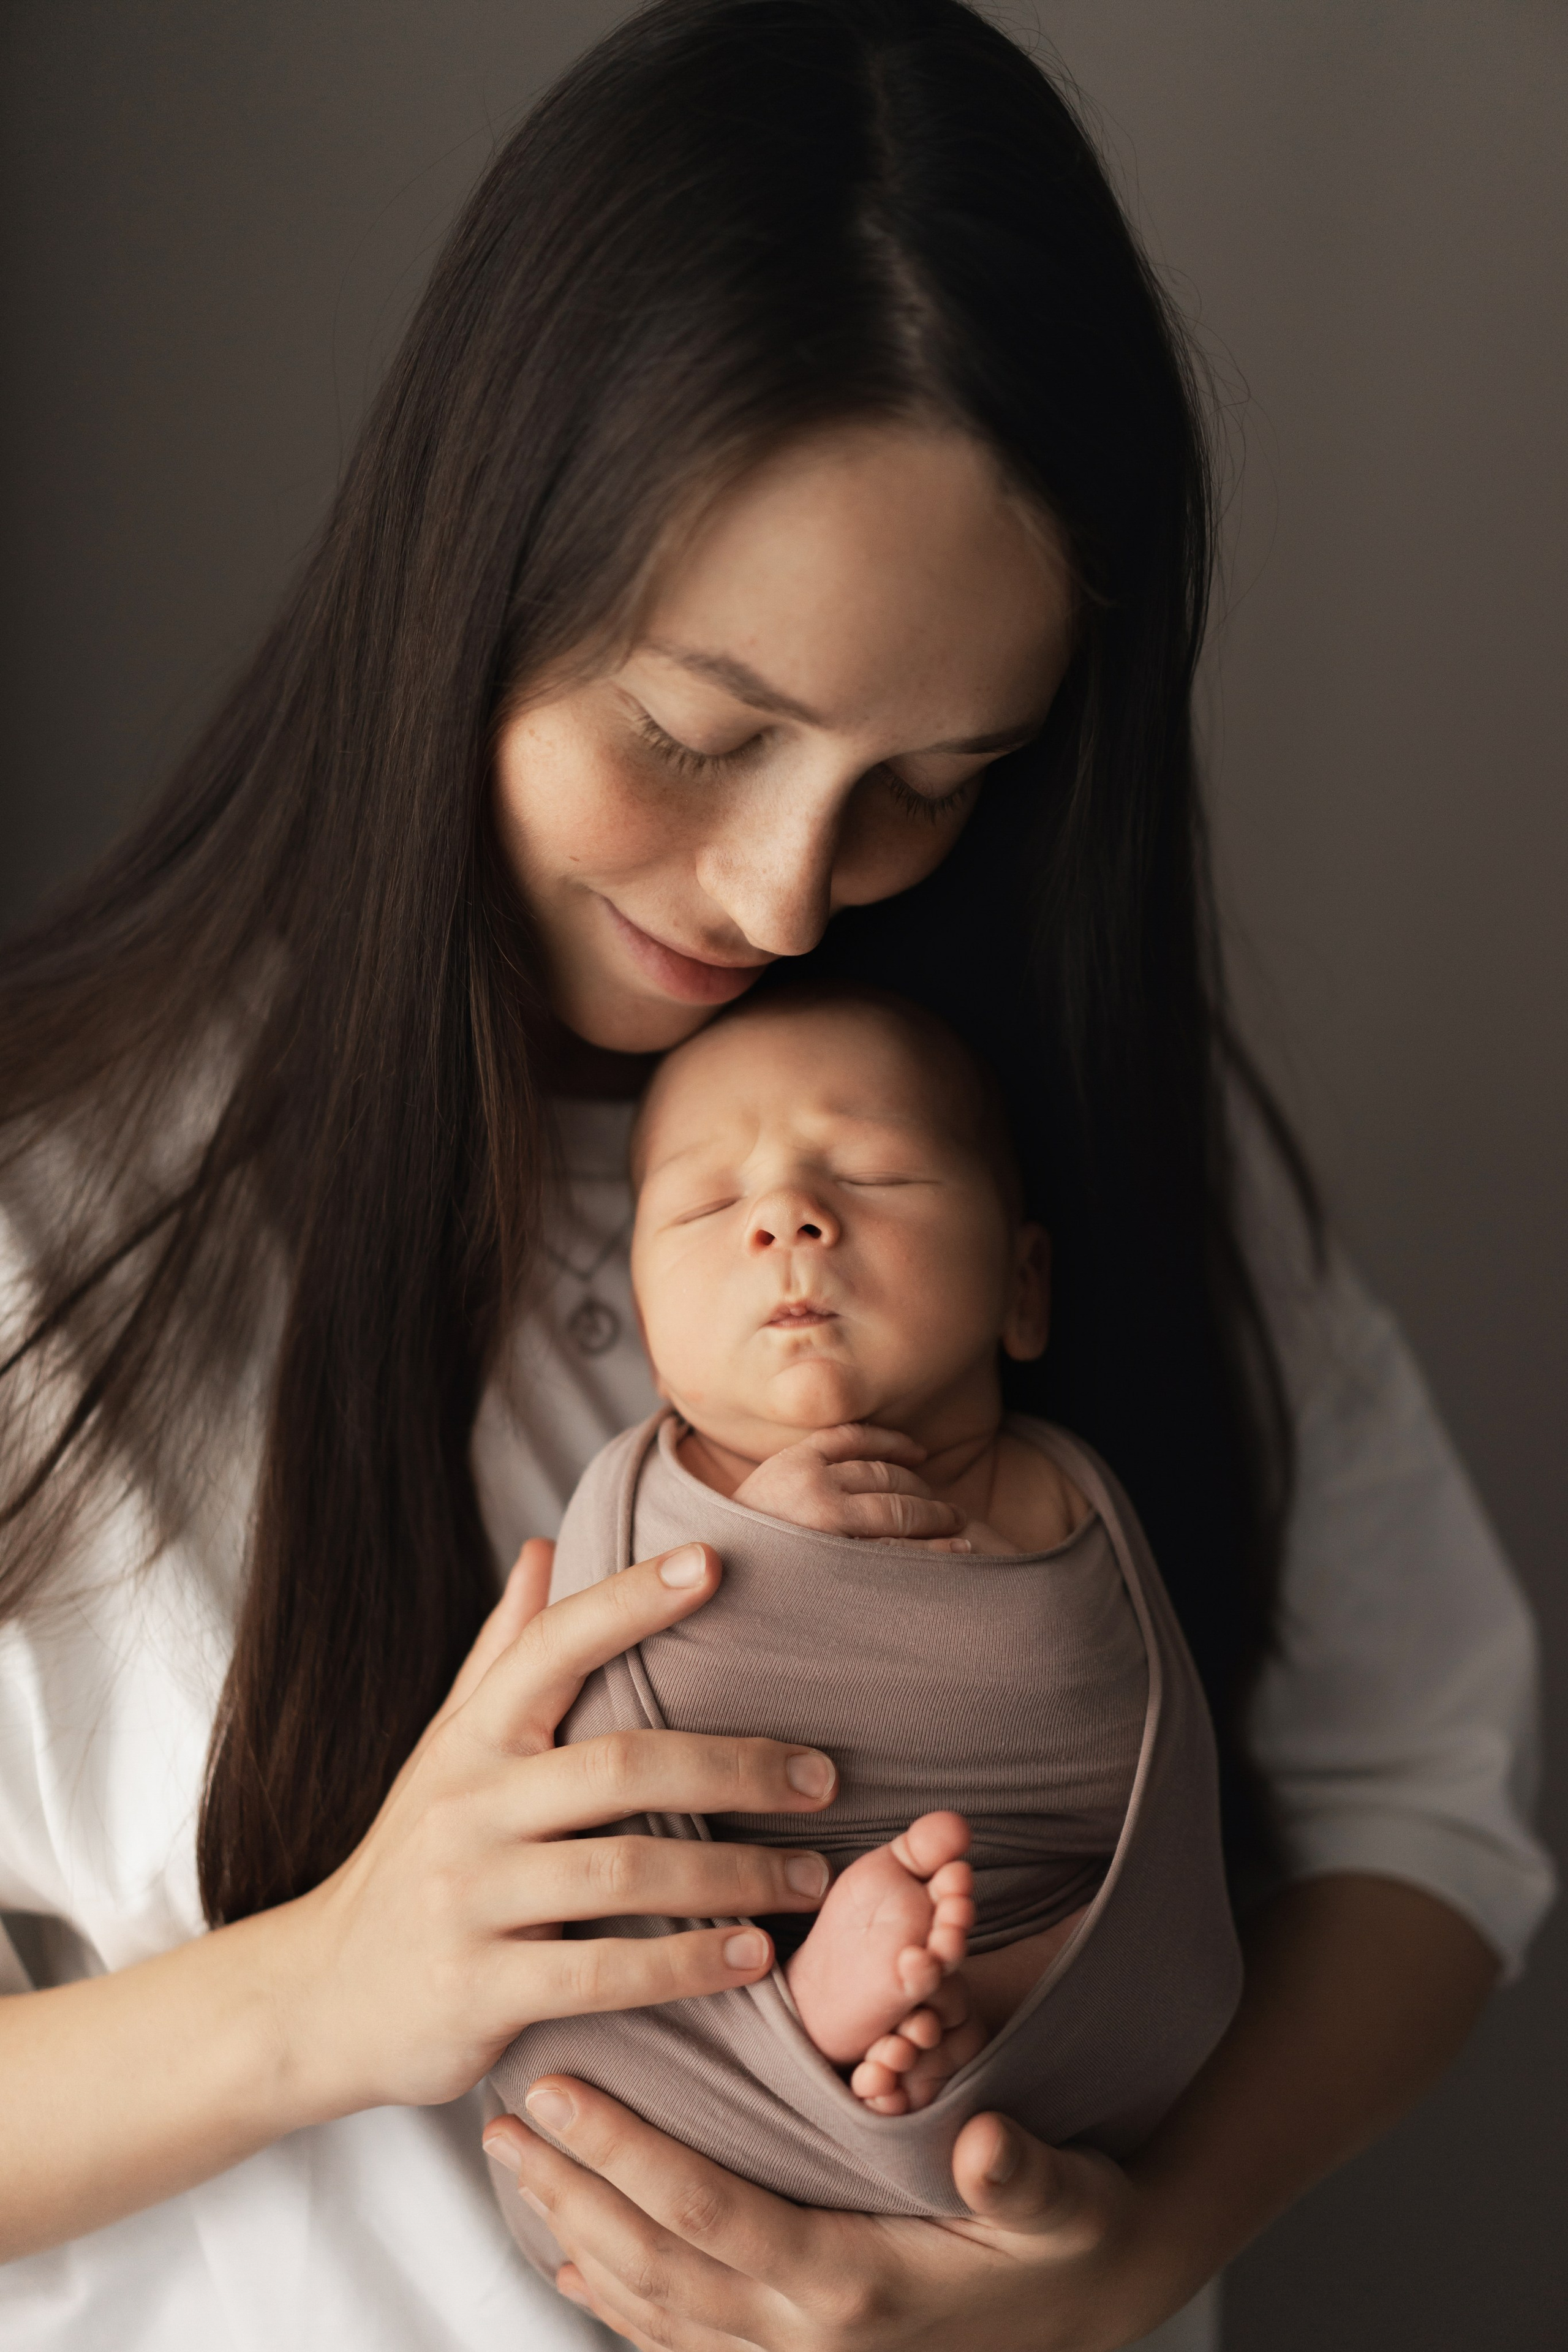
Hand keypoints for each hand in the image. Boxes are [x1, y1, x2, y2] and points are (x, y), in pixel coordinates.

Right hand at [275, 1538, 838, 2119]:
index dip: (631, 1599)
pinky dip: (687, 1965)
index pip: (554, 1646)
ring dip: (733, 1876)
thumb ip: (502, 1653)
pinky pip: (603, 1974)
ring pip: (624, 1873)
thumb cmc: (412, 1858)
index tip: (715, 1563)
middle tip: (821, 1777)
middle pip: (621, 1766)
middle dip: (735, 1768)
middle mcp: (467, 1805)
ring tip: (808, 1878)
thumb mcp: (447, 1749)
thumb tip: (546, 1547)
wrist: (316, 1998)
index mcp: (472, 1737)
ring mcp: (468, 1899)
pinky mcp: (476, 1990)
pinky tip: (750, 1958)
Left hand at [484, 2078, 1181, 2350]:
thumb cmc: (1071, 2234)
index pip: (704, 2211)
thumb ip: (1024, 2174)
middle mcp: (802, 2334)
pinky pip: (677, 2337)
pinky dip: (615, 2296)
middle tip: (504, 2115)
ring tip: (515, 2166)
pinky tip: (575, 2261)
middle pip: (652, 2261)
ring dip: (575, 2234)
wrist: (1087, 2306)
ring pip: (650, 2306)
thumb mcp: (1071, 2198)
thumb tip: (986, 2143)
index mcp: (852, 2284)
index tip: (557, 2091)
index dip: (623, 2152)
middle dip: (569, 2187)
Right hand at [732, 1424, 968, 1546]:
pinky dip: (933, 1548)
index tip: (921, 1453)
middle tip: (946, 1507)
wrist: (713, 1600)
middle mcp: (810, 1488)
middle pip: (884, 1476)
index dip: (893, 1442)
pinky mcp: (842, 1569)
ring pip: (898, 1508)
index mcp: (790, 1465)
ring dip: (934, 1515)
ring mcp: (827, 1528)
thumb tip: (850, 1477)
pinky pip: (901, 1551)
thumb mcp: (759, 1503)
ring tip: (957, 1526)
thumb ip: (798, 1482)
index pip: (854, 1439)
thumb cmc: (741, 1559)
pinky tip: (954, 1550)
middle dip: (921, 1489)